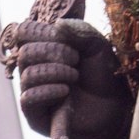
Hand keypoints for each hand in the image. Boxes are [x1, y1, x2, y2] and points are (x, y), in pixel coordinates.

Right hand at [15, 18, 130, 138]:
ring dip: (56, 72)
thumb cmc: (103, 74)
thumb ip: (80, 30)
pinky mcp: (34, 114)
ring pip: (28, 74)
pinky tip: (66, 92)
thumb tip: (57, 24)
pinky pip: (28, 98)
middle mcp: (32, 67)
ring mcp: (31, 90)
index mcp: (42, 47)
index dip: (42, 32)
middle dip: (53, 53)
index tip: (63, 37)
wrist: (115, 107)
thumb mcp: (97, 46)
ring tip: (74, 77)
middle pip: (24, 52)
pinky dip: (49, 91)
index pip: (23, 32)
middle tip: (75, 60)